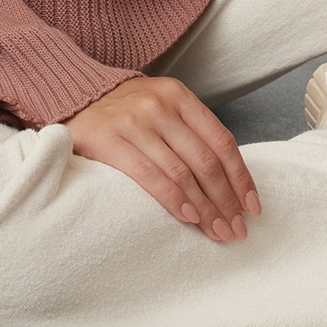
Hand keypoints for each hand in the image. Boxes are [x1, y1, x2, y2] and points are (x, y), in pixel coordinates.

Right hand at [67, 75, 261, 242]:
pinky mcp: (108, 140)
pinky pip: (150, 176)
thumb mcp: (163, 108)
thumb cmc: (126, 110)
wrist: (75, 97)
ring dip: (204, 208)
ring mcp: (134, 122)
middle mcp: (160, 105)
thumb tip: (230, 180)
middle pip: (205, 161)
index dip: (241, 177)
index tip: (252, 207)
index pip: (222, 141)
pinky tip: (188, 217)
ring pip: (181, 172)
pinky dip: (173, 200)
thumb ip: (191, 133)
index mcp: (179, 96)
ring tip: (217, 231)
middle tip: (237, 228)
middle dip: (226, 200)